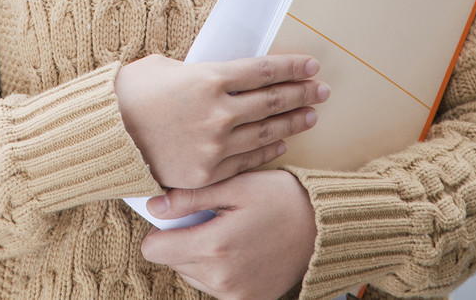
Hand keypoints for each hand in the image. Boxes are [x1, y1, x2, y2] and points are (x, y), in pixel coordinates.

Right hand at [114, 54, 328, 188]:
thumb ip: (201, 73)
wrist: (106, 133)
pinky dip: (267, 151)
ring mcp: (215, 145)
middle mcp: (218, 112)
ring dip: (291, 123)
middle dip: (300, 94)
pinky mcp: (207, 172)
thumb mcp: (167, 66)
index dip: (290, 68)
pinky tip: (280, 143)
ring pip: (265, 132)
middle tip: (321, 90)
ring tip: (310, 116)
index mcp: (209, 78)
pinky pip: (247, 161)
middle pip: (271, 101)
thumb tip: (222, 76)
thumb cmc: (132, 91)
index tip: (310, 66)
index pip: (262, 71)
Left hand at [141, 170, 317, 299]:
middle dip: (183, 238)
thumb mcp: (234, 186)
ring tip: (227, 230)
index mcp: (214, 246)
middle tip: (210, 217)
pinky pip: (214, 287)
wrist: (322, 227)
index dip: (161, 228)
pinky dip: (218, 269)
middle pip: (173, 261)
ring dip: (199, 254)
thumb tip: (153, 206)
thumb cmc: (278, 197)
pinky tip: (238, 248)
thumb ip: (190, 198)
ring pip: (192, 275)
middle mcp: (221, 279)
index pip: (155, 249)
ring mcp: (236, 296)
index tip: (177, 213)